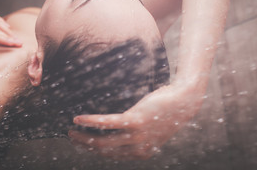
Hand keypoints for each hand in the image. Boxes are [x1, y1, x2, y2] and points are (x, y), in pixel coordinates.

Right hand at [71, 84, 202, 159]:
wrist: (184, 100)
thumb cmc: (166, 111)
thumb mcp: (151, 128)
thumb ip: (135, 134)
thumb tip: (116, 128)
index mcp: (141, 152)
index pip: (112, 156)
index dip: (94, 151)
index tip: (83, 143)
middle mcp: (138, 149)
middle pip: (104, 150)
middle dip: (85, 146)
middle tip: (72, 138)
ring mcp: (137, 136)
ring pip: (102, 141)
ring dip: (83, 137)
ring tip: (72, 130)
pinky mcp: (135, 121)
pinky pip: (106, 123)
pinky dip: (90, 122)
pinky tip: (78, 119)